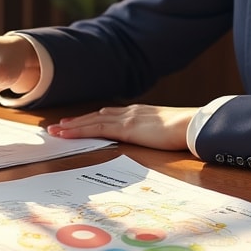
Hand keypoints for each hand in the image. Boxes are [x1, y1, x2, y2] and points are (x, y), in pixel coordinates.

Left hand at [47, 104, 196, 151]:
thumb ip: (158, 132)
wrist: (194, 124)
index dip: (93, 118)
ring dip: (73, 125)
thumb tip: (158, 138)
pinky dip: (79, 130)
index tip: (80, 121)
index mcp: (140, 113)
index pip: (111, 114)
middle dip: (78, 121)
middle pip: (97, 115)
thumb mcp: (168, 130)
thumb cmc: (187, 130)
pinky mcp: (126, 128)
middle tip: (59, 126)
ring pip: (92, 120)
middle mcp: (130, 112)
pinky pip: (96, 129)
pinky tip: (67, 133)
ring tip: (56, 130)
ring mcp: (127, 118)